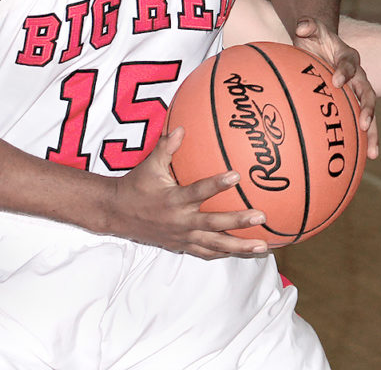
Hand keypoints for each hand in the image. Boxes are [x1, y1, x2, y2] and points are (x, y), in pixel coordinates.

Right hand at [107, 127, 269, 259]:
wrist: (118, 214)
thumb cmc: (136, 186)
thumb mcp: (150, 165)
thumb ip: (166, 147)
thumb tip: (181, 127)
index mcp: (174, 199)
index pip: (199, 191)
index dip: (217, 184)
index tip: (237, 175)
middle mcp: (181, 221)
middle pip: (214, 224)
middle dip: (238, 221)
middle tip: (260, 216)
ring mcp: (182, 236)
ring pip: (214, 245)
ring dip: (239, 247)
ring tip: (263, 246)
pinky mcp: (181, 246)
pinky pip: (206, 253)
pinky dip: (224, 253)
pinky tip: (243, 252)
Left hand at [292, 17, 378, 158]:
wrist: (320, 45)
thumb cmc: (313, 38)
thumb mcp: (310, 28)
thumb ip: (308, 25)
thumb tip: (302, 27)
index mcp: (348, 56)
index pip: (349, 63)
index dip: (344, 71)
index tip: (336, 82)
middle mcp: (358, 75)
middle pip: (367, 92)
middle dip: (367, 108)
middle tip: (364, 123)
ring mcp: (356, 90)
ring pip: (368, 111)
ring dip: (372, 131)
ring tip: (372, 153)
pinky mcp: (352, 102)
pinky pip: (360, 121)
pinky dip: (363, 138)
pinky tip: (365, 158)